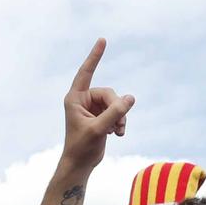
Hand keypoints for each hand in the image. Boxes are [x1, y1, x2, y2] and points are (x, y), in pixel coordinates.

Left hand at [61, 39, 133, 172]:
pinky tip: (118, 134)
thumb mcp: (99, 129)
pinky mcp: (101, 116)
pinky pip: (117, 111)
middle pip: (109, 93)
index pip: (86, 72)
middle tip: (118, 125)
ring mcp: (92, 108)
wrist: (80, 164)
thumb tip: (131, 98)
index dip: (94, 56)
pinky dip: (120, 122)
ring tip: (118, 131)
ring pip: (116, 103)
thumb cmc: (82, 147)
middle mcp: (82, 100)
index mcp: (74, 98)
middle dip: (117, 108)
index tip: (102, 40)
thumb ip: (115, 113)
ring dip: (120, 117)